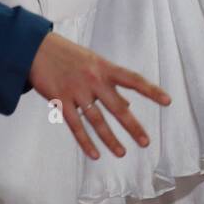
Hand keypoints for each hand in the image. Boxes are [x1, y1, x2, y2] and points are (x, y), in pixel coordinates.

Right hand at [28, 32, 170, 159]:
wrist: (35, 48)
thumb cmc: (68, 55)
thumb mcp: (92, 62)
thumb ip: (110, 83)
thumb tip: (128, 107)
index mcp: (104, 67)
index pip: (133, 79)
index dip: (150, 90)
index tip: (167, 101)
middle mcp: (93, 79)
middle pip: (117, 107)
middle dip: (132, 126)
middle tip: (145, 142)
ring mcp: (76, 90)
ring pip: (96, 120)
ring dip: (110, 139)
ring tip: (122, 153)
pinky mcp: (60, 100)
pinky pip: (75, 125)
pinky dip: (85, 141)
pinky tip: (95, 154)